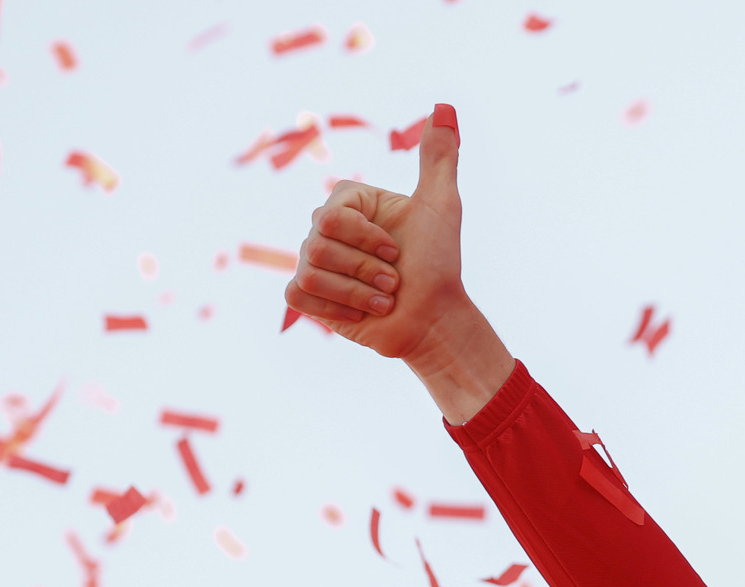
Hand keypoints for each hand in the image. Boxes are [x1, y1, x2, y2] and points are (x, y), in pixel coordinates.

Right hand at [285, 104, 512, 419]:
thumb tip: (444, 107)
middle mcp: (326, 229)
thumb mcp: (441, 206)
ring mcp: (313, 261)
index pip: (332, 211)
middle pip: (319, 240)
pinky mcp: (305, 296)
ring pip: (313, 269)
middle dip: (366, 266)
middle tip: (394, 281)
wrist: (432, 321)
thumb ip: (439, 158)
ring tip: (385, 299)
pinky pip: (300, 292)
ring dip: (359, 291)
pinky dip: (337, 307)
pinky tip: (361, 314)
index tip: (397, 250)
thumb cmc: (438, 266)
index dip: (366, 236)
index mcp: (351, 204)